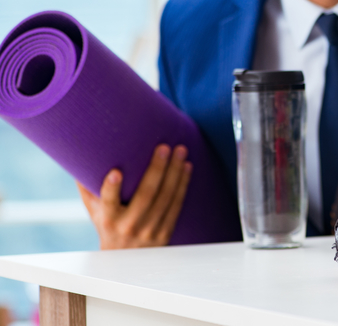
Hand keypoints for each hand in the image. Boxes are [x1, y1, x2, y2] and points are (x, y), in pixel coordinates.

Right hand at [77, 144, 191, 248]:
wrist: (125, 260)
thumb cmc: (108, 227)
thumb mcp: (95, 211)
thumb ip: (88, 188)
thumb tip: (79, 158)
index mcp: (108, 219)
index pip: (108, 202)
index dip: (111, 188)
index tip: (115, 171)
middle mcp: (128, 226)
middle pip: (146, 195)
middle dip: (157, 169)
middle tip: (164, 146)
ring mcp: (149, 230)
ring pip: (166, 198)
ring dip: (175, 172)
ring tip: (181, 151)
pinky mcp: (165, 232)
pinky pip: (176, 205)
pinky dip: (183, 184)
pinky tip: (187, 167)